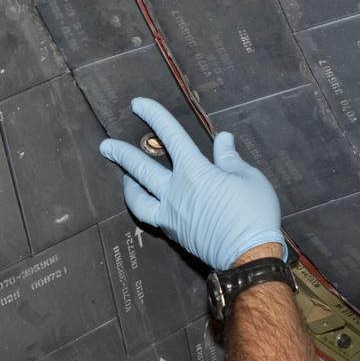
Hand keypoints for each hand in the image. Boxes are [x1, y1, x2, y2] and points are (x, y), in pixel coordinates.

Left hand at [98, 97, 285, 269]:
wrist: (249, 256)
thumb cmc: (253, 213)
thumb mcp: (248, 177)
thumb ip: (230, 157)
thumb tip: (223, 139)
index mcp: (194, 171)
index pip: (170, 135)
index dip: (153, 115)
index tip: (138, 104)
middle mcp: (175, 191)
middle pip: (141, 168)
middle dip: (121, 154)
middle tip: (106, 146)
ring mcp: (171, 214)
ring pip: (138, 198)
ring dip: (127, 185)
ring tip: (123, 178)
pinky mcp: (174, 233)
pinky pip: (151, 217)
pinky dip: (145, 206)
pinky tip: (148, 203)